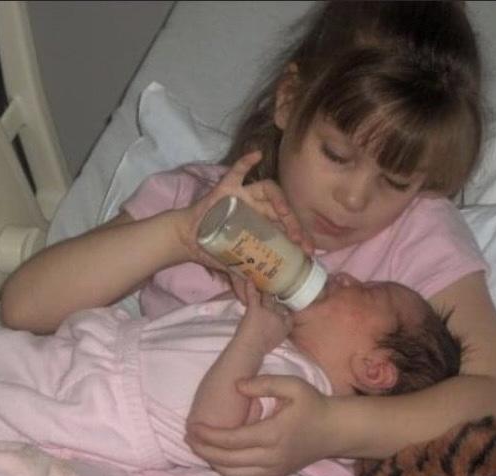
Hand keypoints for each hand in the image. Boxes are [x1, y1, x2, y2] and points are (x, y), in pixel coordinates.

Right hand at [177, 151, 313, 270]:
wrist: (187, 240)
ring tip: (286, 214)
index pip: (286, 225)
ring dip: (280, 201)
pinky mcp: (225, 187)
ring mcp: (243, 196)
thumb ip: (244, 279)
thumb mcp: (234, 267)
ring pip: (267, 190)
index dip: (299, 235)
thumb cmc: (214, 250)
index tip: (308, 251)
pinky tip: (256, 154)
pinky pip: (237, 170)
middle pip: (281, 209)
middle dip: (293, 223)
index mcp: (262, 223)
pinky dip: (246, 162)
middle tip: (299, 240)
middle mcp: (257, 207)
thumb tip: (252, 300)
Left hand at [186, 375, 334, 475]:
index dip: (208, 435)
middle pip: (226, 461)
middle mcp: (271, 457)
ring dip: (212, 462)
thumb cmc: (313, 404)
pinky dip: (227, 471)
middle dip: (203, 450)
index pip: (230, 440)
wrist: (335, 430)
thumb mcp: (293, 385)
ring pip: (232, 474)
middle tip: (188, 436)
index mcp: (273, 434)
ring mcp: (273, 470)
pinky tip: (218, 457)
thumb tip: (236, 386)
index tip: (192, 426)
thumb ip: (263, 383)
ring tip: (199, 446)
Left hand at [237, 280, 292, 354]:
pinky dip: (250, 287)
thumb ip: (277, 334)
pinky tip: (249, 279)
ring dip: (266, 292)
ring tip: (265, 282)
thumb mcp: (276, 343)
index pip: (289, 316)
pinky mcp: (255, 309)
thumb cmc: (260, 350)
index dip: (287, 311)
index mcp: (285, 328)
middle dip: (278, 299)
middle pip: (279, 305)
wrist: (250, 348)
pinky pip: (253, 295)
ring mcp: (267, 311)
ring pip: (268, 298)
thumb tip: (273, 330)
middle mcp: (279, 317)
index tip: (285, 307)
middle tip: (277, 290)